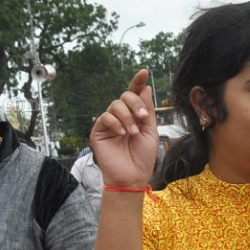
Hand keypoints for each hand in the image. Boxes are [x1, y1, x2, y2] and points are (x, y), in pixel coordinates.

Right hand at [90, 70, 157, 187]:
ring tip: (133, 133)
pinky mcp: (99, 131)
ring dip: (127, 117)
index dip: (138, 82)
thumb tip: (145, 88)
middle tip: (142, 117)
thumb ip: (147, 111)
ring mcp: (109, 123)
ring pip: (115, 105)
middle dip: (135, 103)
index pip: (135, 95)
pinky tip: (122, 133)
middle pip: (125, 96)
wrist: (132, 178)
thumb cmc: (142, 158)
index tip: (144, 72)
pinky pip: (105, 117)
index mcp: (134, 116)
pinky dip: (115, 122)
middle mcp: (121, 117)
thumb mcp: (150, 132)